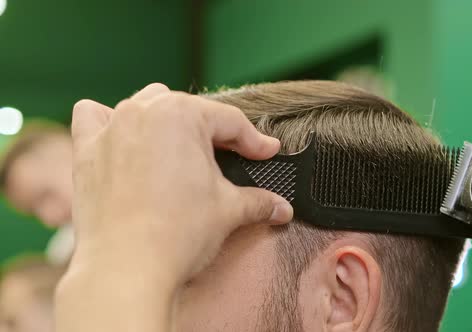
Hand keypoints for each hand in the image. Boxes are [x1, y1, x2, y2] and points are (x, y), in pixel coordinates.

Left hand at [57, 83, 292, 331]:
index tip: (266, 153)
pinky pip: (93, 117)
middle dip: (212, 134)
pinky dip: (109, 122)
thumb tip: (282, 208)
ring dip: (166, 121)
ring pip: (146, 106)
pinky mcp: (86, 150)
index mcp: (184, 114)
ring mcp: (111, 127)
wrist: (127, 269)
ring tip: (179, 150)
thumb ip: (259, 201)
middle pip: (190, 110)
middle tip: (228, 160)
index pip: (231, 121)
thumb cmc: (178, 234)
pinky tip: (123, 139)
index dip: (255, 141)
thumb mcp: (229, 210)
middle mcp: (144, 110)